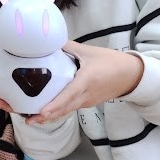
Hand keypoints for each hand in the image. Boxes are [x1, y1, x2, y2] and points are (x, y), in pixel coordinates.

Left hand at [26, 41, 143, 123]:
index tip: (42, 112)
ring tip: (31, 118)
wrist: (131, 75)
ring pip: (67, 110)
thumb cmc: (111, 62)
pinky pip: (70, 108)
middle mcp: (86, 95)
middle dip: (46, 115)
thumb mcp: (89, 51)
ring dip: (50, 115)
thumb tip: (48, 39)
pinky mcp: (87, 103)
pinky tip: (45, 110)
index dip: (55, 104)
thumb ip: (68, 46)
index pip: (69, 95)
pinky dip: (58, 111)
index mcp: (86, 81)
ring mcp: (87, 101)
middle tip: (27, 119)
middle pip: (64, 108)